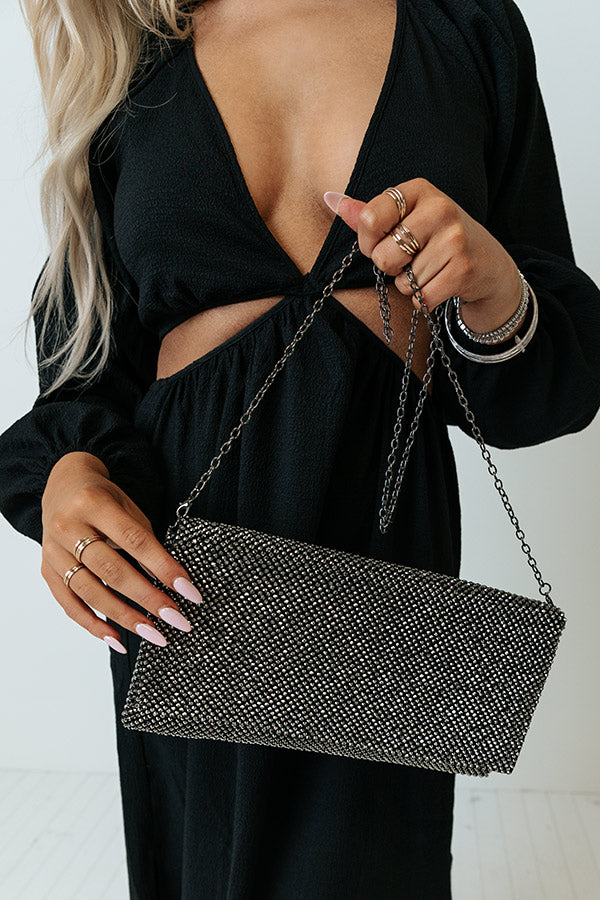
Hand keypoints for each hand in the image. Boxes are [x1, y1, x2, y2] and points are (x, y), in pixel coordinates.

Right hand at [40, 451, 202, 653]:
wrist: (62, 487)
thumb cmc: (103, 499)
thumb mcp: (127, 508)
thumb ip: (144, 541)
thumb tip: (169, 583)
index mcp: (94, 504)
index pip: (136, 541)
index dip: (164, 568)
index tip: (189, 592)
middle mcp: (68, 527)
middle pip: (112, 571)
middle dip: (148, 599)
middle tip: (177, 619)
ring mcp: (53, 551)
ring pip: (90, 592)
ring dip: (125, 617)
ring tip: (154, 634)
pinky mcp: (47, 570)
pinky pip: (69, 604)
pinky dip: (93, 624)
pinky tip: (117, 639)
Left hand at [324, 178, 522, 335]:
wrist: (488, 263)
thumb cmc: (435, 239)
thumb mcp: (405, 218)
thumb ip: (367, 213)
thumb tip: (329, 199)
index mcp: (419, 189)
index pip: (369, 219)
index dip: (368, 242)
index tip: (383, 242)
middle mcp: (440, 208)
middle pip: (383, 255)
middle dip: (391, 267)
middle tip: (412, 259)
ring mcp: (455, 239)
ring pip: (403, 280)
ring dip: (410, 284)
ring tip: (431, 269)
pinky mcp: (464, 269)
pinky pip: (421, 297)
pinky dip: (424, 299)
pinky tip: (440, 283)